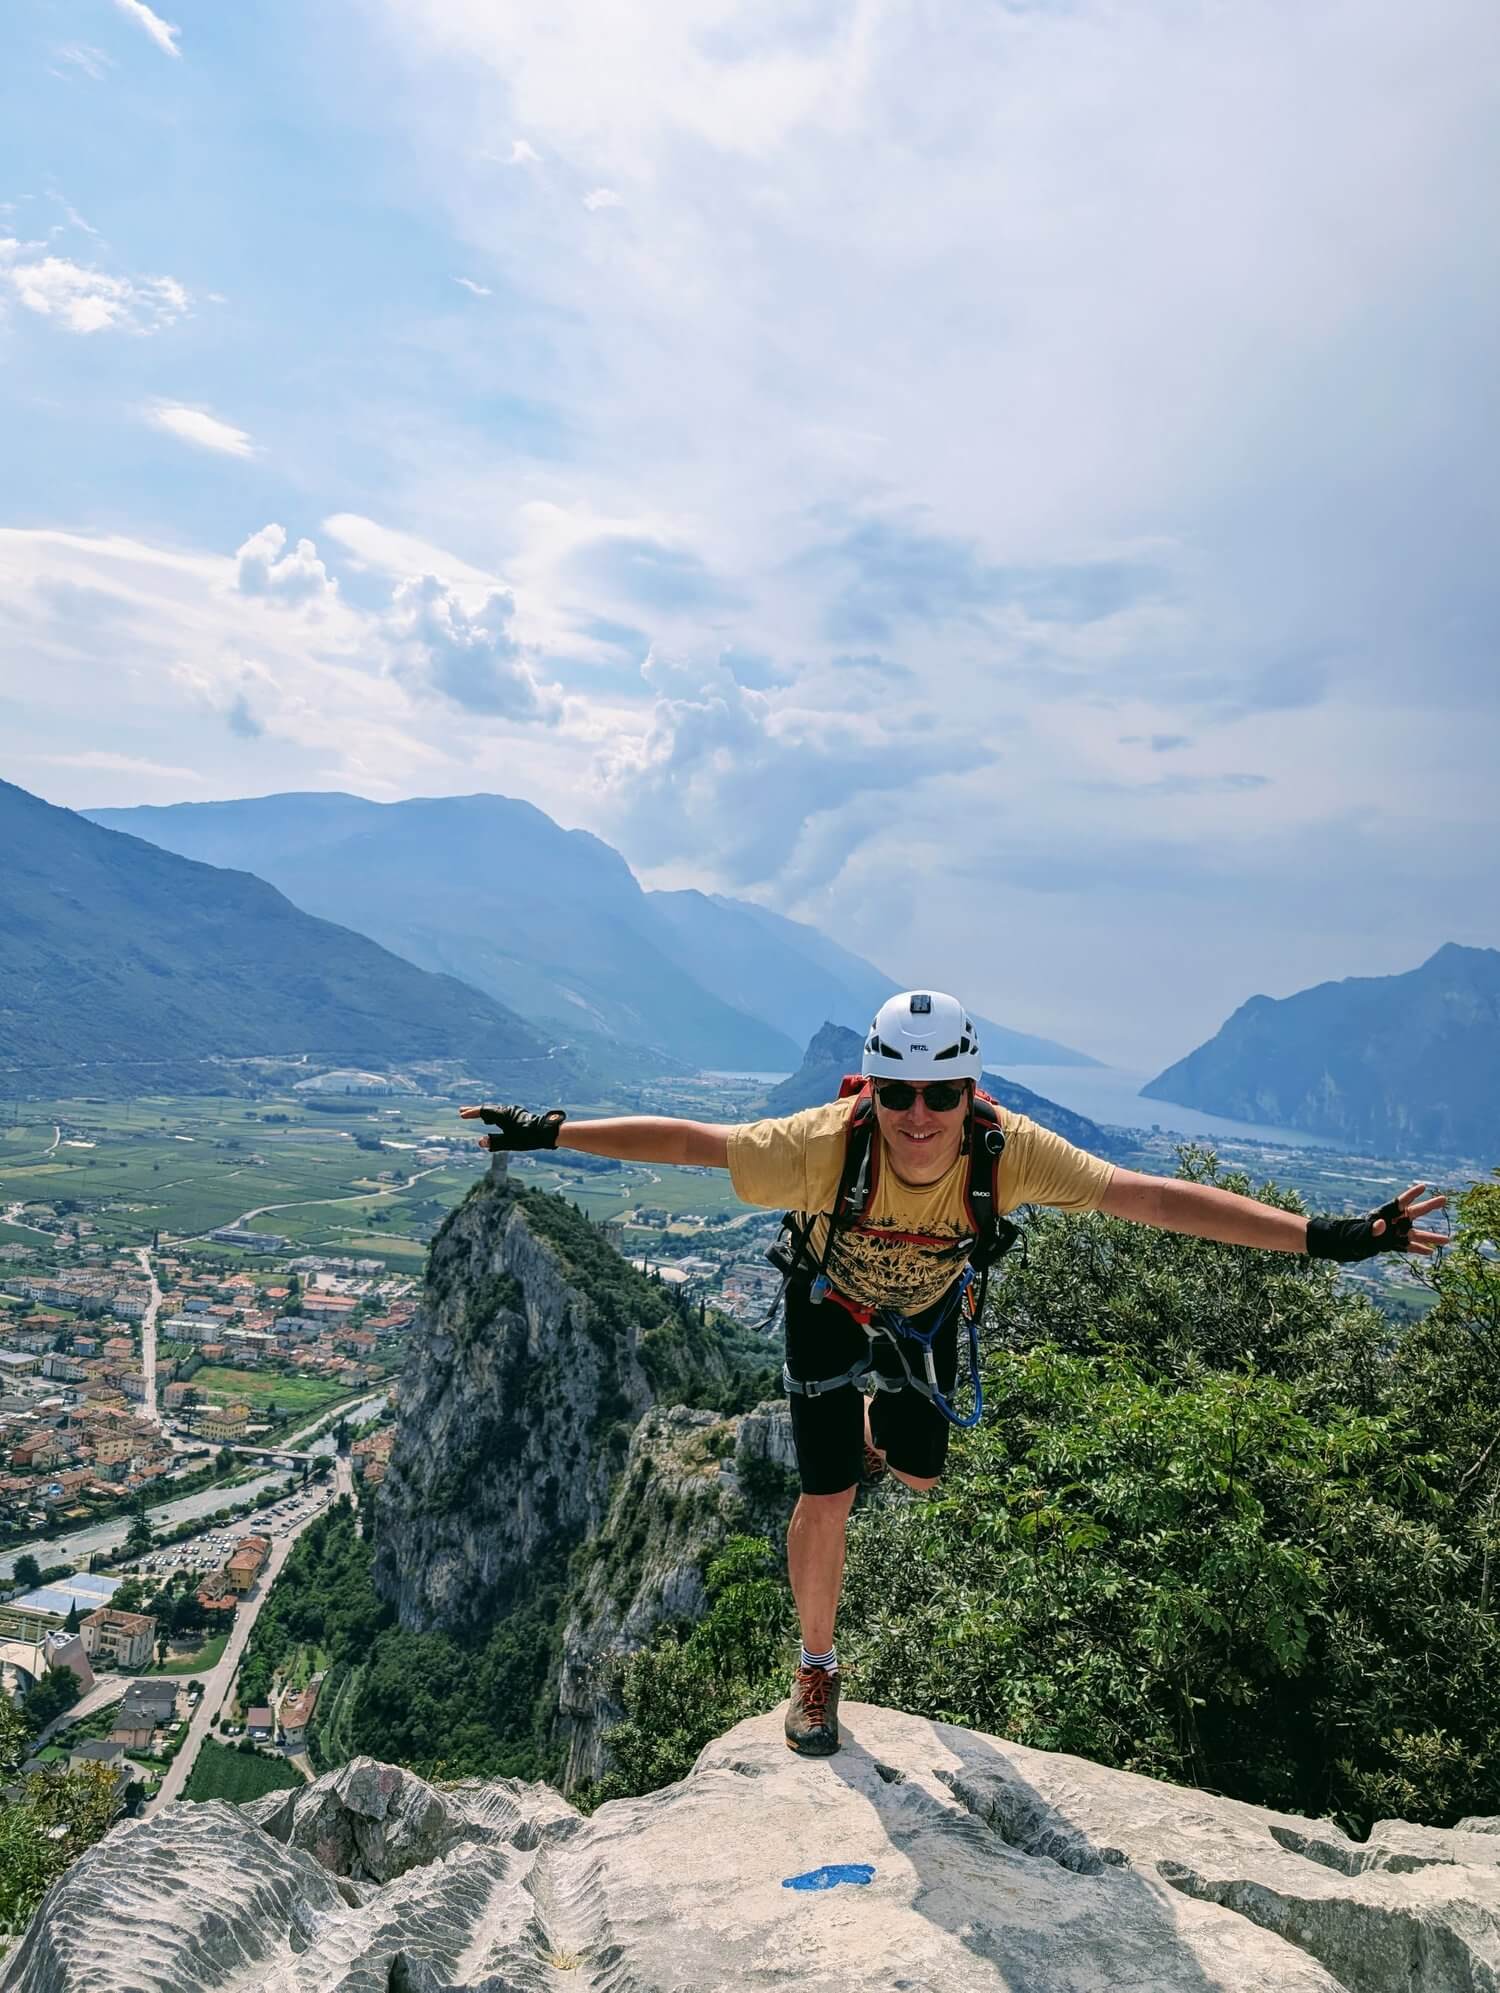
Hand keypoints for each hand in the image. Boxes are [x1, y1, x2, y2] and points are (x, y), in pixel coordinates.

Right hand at [458, 1104, 565, 1151]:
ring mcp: (513, 1111)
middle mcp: (507, 1110)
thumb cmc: (528, 1138)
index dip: (471, 1113)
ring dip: (483, 1112)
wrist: (547, 1132)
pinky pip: (500, 1112)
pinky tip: (491, 1120)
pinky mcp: (518, 1114)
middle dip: (475, 1110)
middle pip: (487, 1108)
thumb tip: (480, 1142)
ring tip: (474, 1115)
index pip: (483, 1111)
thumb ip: (495, 1142)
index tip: (462, 1114)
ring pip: (494, 1110)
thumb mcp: (510, 1142)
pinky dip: (492, 1115)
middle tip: (462, 1111)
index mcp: (503, 1114)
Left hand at [1307, 1181, 1448, 1261]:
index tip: (1424, 1186)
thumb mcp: (1358, 1233)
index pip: (1399, 1202)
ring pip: (1415, 1234)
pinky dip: (1418, 1249)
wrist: (1337, 1245)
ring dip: (1430, 1237)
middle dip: (1429, 1206)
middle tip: (1445, 1199)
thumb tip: (1382, 1225)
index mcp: (1382, 1214)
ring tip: (1448, 1240)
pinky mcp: (1389, 1245)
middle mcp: (1390, 1222)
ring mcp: (1391, 1234)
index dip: (1411, 1194)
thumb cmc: (1346, 1237)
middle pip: (1413, 1213)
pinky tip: (1429, 1253)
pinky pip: (1407, 1247)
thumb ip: (1370, 1229)